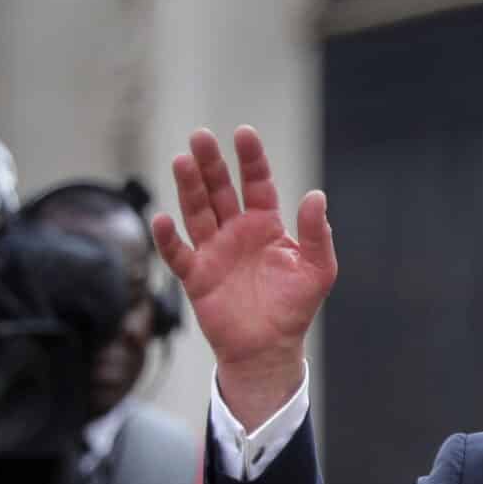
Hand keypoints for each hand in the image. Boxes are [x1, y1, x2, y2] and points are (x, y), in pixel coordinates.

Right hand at [151, 126, 336, 425]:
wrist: (270, 349)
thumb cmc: (294, 308)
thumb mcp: (318, 270)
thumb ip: (318, 234)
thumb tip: (316, 195)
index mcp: (265, 225)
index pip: (256, 184)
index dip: (251, 160)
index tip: (244, 134)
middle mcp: (236, 231)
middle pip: (219, 190)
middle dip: (210, 164)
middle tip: (201, 136)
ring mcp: (213, 250)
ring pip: (196, 211)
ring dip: (189, 187)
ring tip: (182, 161)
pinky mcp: (195, 275)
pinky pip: (177, 253)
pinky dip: (168, 238)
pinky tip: (164, 219)